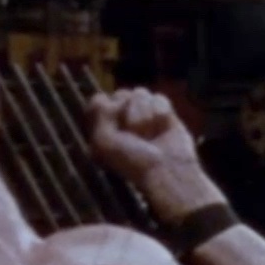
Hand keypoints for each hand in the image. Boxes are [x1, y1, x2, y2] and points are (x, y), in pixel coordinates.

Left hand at [86, 87, 206, 205]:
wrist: (166, 170)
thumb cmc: (132, 160)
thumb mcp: (102, 140)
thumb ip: (97, 113)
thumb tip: (104, 97)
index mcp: (104, 127)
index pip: (99, 101)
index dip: (106, 109)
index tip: (113, 125)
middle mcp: (122, 120)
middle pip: (120, 93)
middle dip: (127, 111)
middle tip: (134, 134)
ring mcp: (144, 116)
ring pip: (140, 93)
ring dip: (145, 114)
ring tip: (150, 133)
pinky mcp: (164, 114)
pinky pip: (159, 98)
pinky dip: (161, 112)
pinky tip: (163, 127)